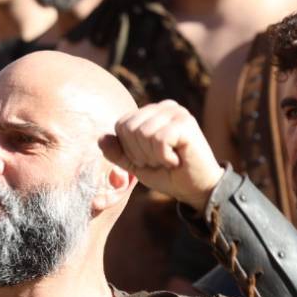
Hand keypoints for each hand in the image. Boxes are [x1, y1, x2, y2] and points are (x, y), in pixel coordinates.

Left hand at [101, 101, 223, 210]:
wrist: (197, 189)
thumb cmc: (168, 175)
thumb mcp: (136, 165)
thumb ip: (117, 152)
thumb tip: (99, 138)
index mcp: (152, 112)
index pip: (121, 125)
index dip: (129, 149)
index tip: (150, 158)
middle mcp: (164, 106)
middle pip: (129, 128)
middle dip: (140, 153)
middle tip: (160, 160)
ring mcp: (176, 112)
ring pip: (143, 133)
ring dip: (153, 156)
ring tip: (169, 159)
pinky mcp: (186, 122)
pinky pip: (158, 139)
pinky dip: (164, 156)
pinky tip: (177, 159)